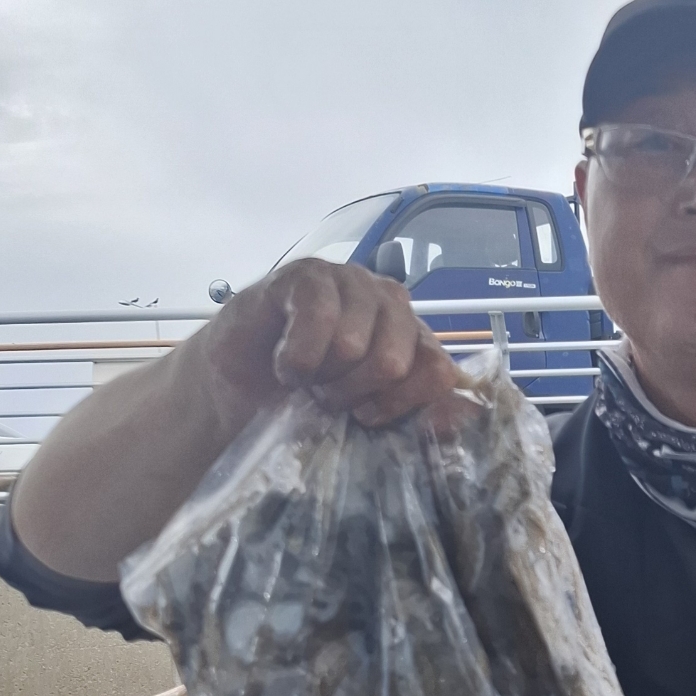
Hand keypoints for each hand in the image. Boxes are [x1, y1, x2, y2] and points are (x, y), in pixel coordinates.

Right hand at [195, 260, 461, 433]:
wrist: (238, 392)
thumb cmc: (307, 402)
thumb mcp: (367, 419)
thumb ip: (418, 416)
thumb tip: (458, 420)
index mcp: (415, 337)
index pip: (439, 372)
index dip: (399, 405)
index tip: (365, 414)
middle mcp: (391, 302)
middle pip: (394, 362)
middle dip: (351, 392)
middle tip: (325, 391)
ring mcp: (351, 280)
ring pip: (353, 344)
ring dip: (319, 375)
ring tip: (304, 375)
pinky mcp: (308, 274)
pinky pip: (318, 318)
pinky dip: (296, 357)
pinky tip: (284, 361)